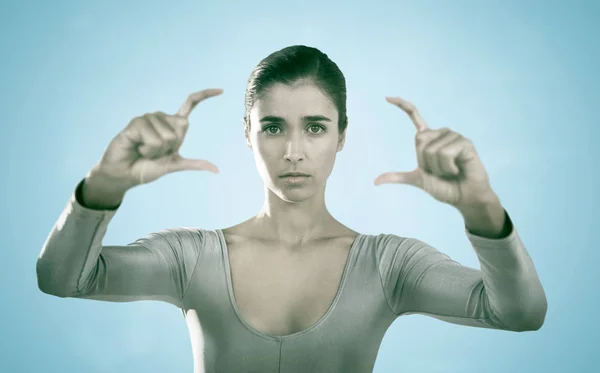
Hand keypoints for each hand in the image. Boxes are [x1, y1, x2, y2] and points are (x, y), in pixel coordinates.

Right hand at [93, 88, 221, 189]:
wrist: (125, 175)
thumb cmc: (147, 168)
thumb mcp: (175, 165)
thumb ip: (194, 164)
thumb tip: (217, 170)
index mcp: (173, 125)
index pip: (190, 104)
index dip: (205, 95)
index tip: (221, 90)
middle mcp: (161, 117)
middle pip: (182, 128)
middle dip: (171, 147)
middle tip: (154, 152)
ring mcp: (148, 118)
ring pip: (167, 136)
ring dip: (156, 150)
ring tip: (144, 150)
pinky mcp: (136, 122)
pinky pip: (152, 137)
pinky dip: (147, 149)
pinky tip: (136, 147)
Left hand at [374, 97, 496, 208]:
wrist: (463, 197)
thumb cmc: (443, 188)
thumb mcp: (417, 180)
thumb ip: (398, 177)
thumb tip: (375, 181)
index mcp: (428, 139)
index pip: (414, 116)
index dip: (402, 106)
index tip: (387, 97)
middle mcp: (441, 133)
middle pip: (419, 141)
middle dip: (425, 162)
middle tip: (440, 171)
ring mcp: (454, 136)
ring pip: (432, 150)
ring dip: (438, 168)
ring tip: (451, 171)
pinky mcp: (465, 142)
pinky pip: (445, 153)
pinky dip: (448, 167)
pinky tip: (458, 169)